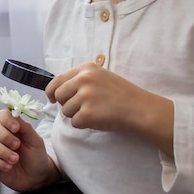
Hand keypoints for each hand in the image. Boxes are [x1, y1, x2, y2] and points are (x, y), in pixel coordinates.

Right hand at [0, 109, 58, 190]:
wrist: (35, 177)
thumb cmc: (36, 157)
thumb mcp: (36, 141)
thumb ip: (26, 127)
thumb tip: (15, 115)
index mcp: (12, 126)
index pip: (2, 114)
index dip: (6, 119)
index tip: (16, 128)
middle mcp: (1, 134)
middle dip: (4, 136)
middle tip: (17, 145)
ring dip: (2, 150)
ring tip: (15, 159)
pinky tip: (9, 167)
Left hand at [45, 62, 173, 154]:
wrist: (141, 109)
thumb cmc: (122, 95)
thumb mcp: (101, 77)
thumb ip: (80, 80)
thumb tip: (56, 90)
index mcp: (86, 69)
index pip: (57, 79)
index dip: (52, 91)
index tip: (52, 98)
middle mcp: (84, 79)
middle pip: (58, 96)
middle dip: (66, 104)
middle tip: (83, 107)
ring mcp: (85, 96)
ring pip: (65, 111)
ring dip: (76, 115)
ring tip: (95, 111)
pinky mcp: (87, 114)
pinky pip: (74, 123)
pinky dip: (84, 124)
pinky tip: (98, 119)